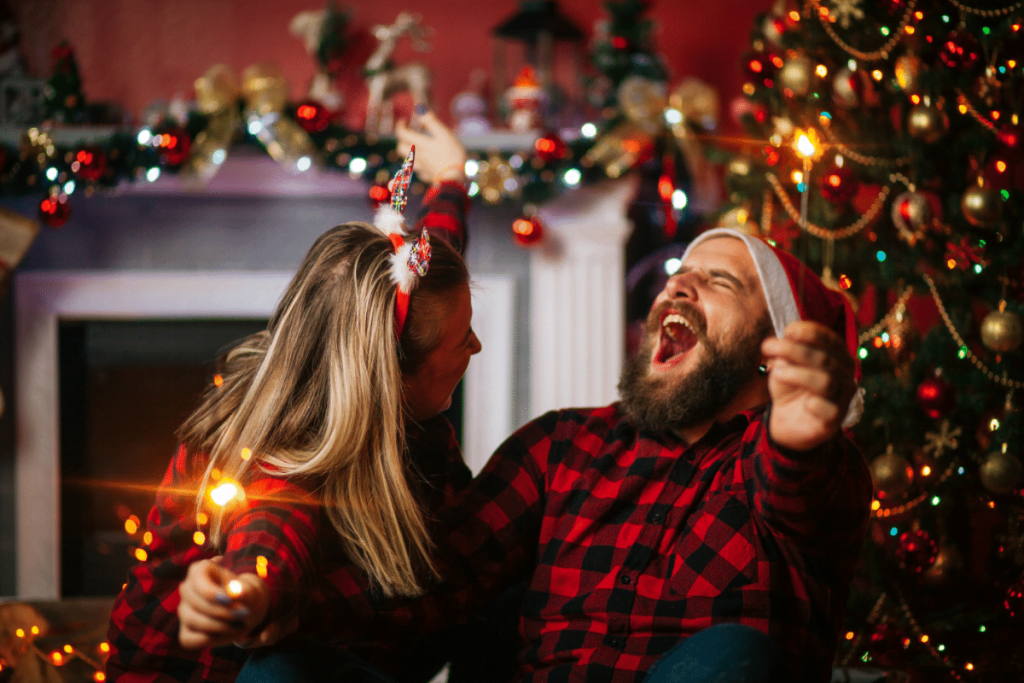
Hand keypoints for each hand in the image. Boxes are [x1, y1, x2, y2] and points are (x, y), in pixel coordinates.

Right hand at [178, 558, 270, 649]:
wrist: (245, 611)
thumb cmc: (245, 596)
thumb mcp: (251, 591)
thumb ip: (244, 590)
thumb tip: (234, 593)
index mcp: (200, 570)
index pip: (198, 580)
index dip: (211, 593)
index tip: (230, 601)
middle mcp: (187, 588)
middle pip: (194, 602)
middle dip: (221, 612)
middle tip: (243, 615)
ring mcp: (184, 610)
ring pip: (192, 620)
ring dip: (219, 626)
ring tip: (241, 625)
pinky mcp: (185, 630)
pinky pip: (189, 639)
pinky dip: (212, 639)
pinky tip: (229, 632)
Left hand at [395, 110, 466, 184]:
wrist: (454, 180)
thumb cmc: (451, 155)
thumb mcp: (444, 134)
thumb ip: (431, 122)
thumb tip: (420, 109)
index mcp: (420, 144)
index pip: (402, 133)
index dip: (400, 125)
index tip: (404, 120)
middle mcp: (417, 156)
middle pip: (400, 148)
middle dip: (402, 139)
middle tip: (409, 133)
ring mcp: (421, 168)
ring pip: (407, 159)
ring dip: (408, 151)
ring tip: (415, 147)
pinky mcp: (427, 177)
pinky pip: (418, 170)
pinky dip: (419, 164)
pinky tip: (426, 163)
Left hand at [761, 321, 855, 451]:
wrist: (787, 419)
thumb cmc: (789, 385)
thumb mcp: (784, 364)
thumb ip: (787, 351)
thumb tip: (786, 337)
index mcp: (837, 355)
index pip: (830, 340)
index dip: (811, 332)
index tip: (788, 331)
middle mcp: (845, 374)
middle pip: (824, 359)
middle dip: (794, 350)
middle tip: (768, 347)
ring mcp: (842, 397)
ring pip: (826, 381)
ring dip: (798, 374)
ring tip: (776, 373)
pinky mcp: (834, 420)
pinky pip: (829, 410)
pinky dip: (816, 405)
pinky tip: (807, 404)